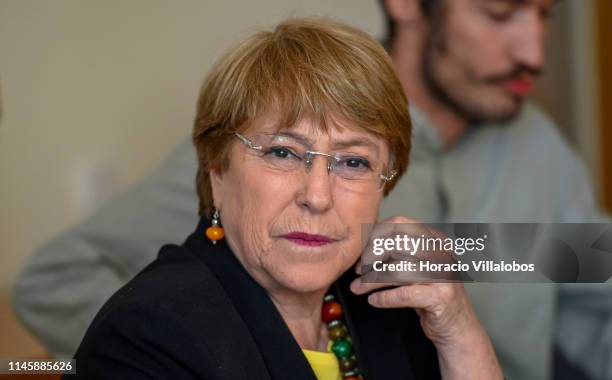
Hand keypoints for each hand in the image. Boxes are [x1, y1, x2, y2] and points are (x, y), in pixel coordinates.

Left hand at [351, 216, 502, 378]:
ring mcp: (443, 274)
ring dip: (371, 281)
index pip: (399, 224)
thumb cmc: (432, 295)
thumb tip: (363, 245)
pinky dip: (383, 298)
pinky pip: (403, 294)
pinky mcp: (441, 297)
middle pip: (395, 244)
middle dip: (370, 257)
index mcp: (435, 239)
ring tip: (358, 288)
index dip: (376, 236)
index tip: (362, 252)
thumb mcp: (416, 267)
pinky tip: (374, 300)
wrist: (458, 327)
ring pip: (396, 270)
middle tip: (358, 271)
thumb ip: (397, 252)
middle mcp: (441, 252)